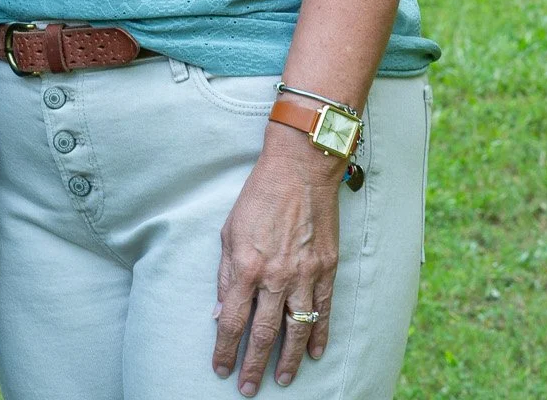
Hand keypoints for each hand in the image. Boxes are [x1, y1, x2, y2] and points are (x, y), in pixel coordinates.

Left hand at [212, 124, 341, 393]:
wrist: (300, 168)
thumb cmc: (259, 195)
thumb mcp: (230, 231)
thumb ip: (226, 275)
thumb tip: (221, 313)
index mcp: (247, 265)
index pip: (233, 320)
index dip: (225, 348)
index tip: (220, 368)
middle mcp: (276, 275)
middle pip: (264, 333)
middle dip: (253, 365)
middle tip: (247, 388)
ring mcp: (304, 274)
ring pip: (297, 329)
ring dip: (288, 360)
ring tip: (281, 380)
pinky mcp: (327, 268)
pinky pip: (324, 310)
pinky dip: (320, 335)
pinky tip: (315, 353)